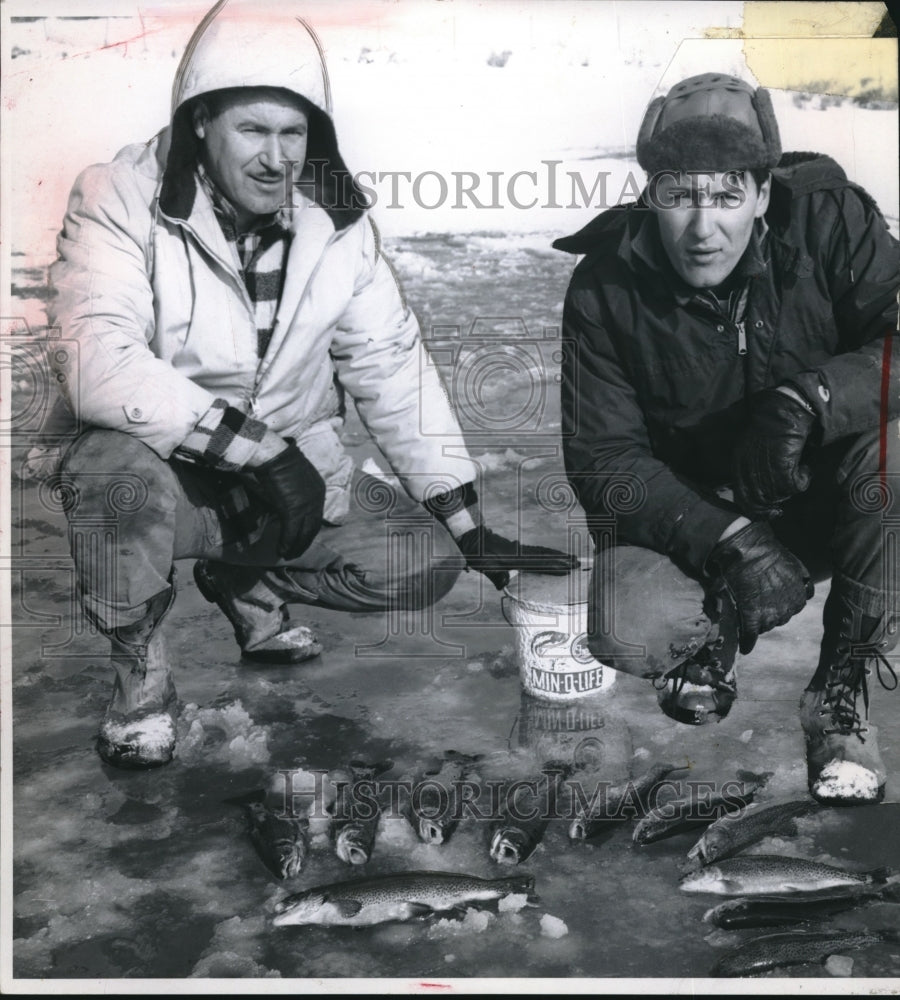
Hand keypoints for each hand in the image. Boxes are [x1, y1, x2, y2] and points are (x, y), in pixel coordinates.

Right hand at [250, 440, 325, 559]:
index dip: (309, 530)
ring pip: (303, 533)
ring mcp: (306, 505)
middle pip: (313, 527)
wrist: (274, 455)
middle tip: (295, 553)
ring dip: (295, 546)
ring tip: (288, 555)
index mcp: (319, 490)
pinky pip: (291, 532)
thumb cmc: (281, 462)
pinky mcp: (293, 509)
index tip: (302, 539)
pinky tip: (281, 551)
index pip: (316, 516)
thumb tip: (290, 503)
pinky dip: (286, 543)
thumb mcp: (296, 477)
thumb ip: (299, 491)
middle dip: (304, 542)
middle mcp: (317, 499)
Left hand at [456, 525, 578, 589]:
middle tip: (578, 563)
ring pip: (543, 552)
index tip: (567, 567)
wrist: (473, 538)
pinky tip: (554, 556)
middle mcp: (521, 552)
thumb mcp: (484, 567)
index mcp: (516, 558)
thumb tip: (503, 586)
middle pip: (545, 556)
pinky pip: (537, 551)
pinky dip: (548, 554)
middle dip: (562, 560)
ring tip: (572, 559)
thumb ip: (495, 575)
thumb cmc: (478, 555)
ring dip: (558, 556)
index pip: (539, 562)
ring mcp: (521, 550)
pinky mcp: (519, 549)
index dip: (554, 565)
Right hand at [705, 520, 812, 654]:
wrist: (748, 551)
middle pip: (779, 618)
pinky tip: (745, 647)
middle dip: (769, 612)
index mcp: (800, 595)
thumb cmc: (769, 552)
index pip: (792, 607)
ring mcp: (770, 614)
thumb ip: (801, 578)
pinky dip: (747, 641)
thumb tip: (805, 587)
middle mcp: (789, 608)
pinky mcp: (751, 617)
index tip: (771, 598)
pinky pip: (750, 634)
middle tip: (756, 602)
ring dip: (758, 622)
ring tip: (746, 613)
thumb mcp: (794, 563)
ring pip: (765, 626)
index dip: (780, 603)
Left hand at [732, 387, 817, 517]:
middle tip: (783, 504)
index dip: (755, 509)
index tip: (768, 510)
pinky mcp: (784, 470)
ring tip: (797, 472)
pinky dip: (804, 478)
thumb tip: (758, 489)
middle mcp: (749, 473)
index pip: (742, 499)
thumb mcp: (748, 448)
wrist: (782, 412)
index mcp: (738, 467)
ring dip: (790, 487)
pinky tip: (806, 468)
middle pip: (760, 503)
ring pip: (781, 495)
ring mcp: (766, 473)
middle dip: (773, 506)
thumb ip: (750, 468)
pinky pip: (798, 486)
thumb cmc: (767, 426)